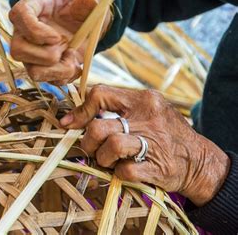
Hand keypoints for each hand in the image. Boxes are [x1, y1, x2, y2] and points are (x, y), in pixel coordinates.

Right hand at [9, 0, 110, 84]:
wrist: (80, 20)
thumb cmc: (78, 5)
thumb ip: (89, 0)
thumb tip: (88, 0)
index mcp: (32, 5)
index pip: (18, 15)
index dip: (35, 31)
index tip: (57, 37)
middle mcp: (23, 31)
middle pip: (18, 50)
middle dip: (47, 54)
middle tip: (65, 45)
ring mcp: (29, 52)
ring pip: (31, 71)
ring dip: (58, 69)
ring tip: (72, 55)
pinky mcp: (39, 67)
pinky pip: (47, 81)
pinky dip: (65, 76)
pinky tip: (75, 64)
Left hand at [60, 85, 229, 205]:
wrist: (198, 160)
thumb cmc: (162, 133)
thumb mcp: (144, 111)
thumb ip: (113, 109)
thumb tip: (70, 119)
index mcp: (143, 99)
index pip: (99, 94)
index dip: (80, 111)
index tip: (69, 124)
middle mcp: (148, 118)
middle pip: (98, 126)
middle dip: (87, 142)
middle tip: (91, 149)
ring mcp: (154, 143)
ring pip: (110, 147)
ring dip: (101, 158)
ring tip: (107, 161)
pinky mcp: (157, 168)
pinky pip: (124, 171)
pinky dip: (118, 173)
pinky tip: (123, 170)